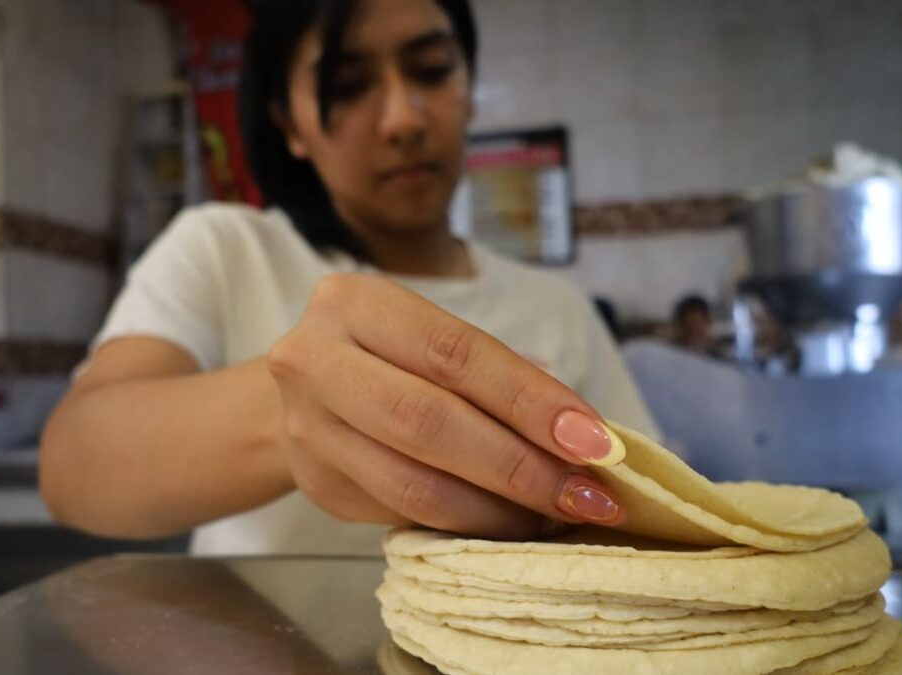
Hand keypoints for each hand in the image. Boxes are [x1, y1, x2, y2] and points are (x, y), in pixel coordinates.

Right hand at [267, 274, 625, 539]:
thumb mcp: (434, 339)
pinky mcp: (317, 485)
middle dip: (520, 465)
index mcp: (356, 305)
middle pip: (429, 422)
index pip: (455, 354)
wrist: (306, 389)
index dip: (529, 400)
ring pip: (414, 485)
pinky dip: (466, 525)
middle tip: (587, 495)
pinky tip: (508, 525)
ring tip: (555, 517)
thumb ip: (500, 375)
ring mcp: (307, 429)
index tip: (595, 441)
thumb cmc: (393, 356)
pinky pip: (403, 516)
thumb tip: (587, 436)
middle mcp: (315, 360)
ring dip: (498, 511)